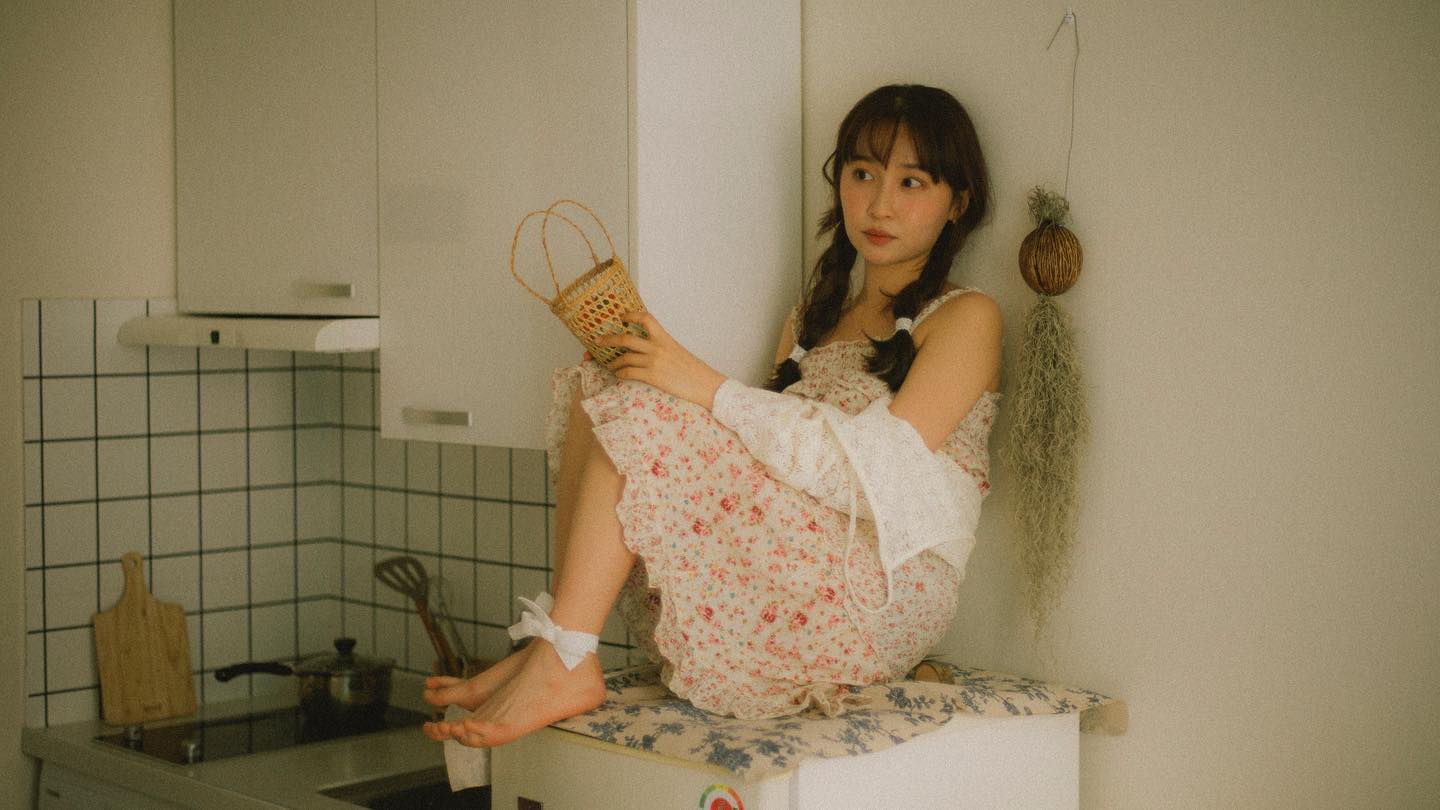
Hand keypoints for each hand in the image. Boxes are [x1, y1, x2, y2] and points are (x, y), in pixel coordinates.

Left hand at [597, 311, 726, 408]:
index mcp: (665, 338)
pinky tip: (619, 375)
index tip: (622, 316)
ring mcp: (654, 362)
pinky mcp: (653, 377)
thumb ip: (663, 347)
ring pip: (625, 358)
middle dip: (609, 340)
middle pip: (626, 339)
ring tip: (610, 366)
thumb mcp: (678, 351)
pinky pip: (629, 373)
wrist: (705, 384)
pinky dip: (621, 374)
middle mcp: (657, 347)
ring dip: (614, 362)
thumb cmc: (694, 370)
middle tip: (599, 341)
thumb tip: (649, 348)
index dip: (632, 315)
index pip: (646, 318)